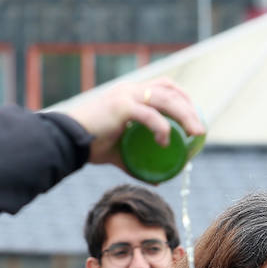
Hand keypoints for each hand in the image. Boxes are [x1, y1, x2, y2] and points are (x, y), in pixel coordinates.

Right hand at [65, 78, 205, 169]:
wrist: (65, 140)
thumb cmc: (89, 145)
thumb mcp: (118, 153)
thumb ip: (135, 163)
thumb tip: (156, 181)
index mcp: (130, 94)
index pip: (164, 86)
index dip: (183, 98)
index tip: (195, 117)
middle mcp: (130, 90)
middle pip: (170, 91)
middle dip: (190, 109)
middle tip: (201, 131)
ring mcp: (125, 96)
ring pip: (165, 99)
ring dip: (185, 115)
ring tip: (195, 133)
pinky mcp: (121, 106)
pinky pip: (150, 115)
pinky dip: (162, 127)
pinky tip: (166, 141)